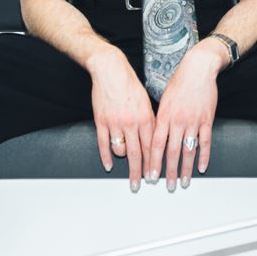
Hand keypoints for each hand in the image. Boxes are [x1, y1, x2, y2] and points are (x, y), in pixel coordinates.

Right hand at [90, 46, 155, 192]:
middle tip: (140, 185)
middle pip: (138, 154)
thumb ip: (150, 121)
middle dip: (140, 173)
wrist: (111, 70)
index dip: (153, 164)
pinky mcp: (101, 121)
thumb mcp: (146, 102)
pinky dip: (106, 157)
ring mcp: (116, 123)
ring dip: (125, 162)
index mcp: (146, 118)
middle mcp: (132, 122)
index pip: (152, 147)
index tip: (155, 176)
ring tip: (128, 170)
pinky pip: (104, 144)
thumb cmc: (130, 84)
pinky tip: (109, 165)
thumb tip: (154, 139)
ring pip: (121, 151)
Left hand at [149, 42, 221, 191]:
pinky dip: (204, 156)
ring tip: (183, 182)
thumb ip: (159, 119)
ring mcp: (193, 121)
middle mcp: (177, 121)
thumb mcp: (163, 100)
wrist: (198, 68)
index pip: (156, 145)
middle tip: (166, 186)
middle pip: (171, 152)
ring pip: (188, 150)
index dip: (153, 162)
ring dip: (185, 169)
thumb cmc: (179, 82)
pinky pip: (205, 142)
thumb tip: (153, 136)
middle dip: (168, 171)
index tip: (150, 176)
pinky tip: (202, 168)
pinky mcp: (207, 120)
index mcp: (164, 116)